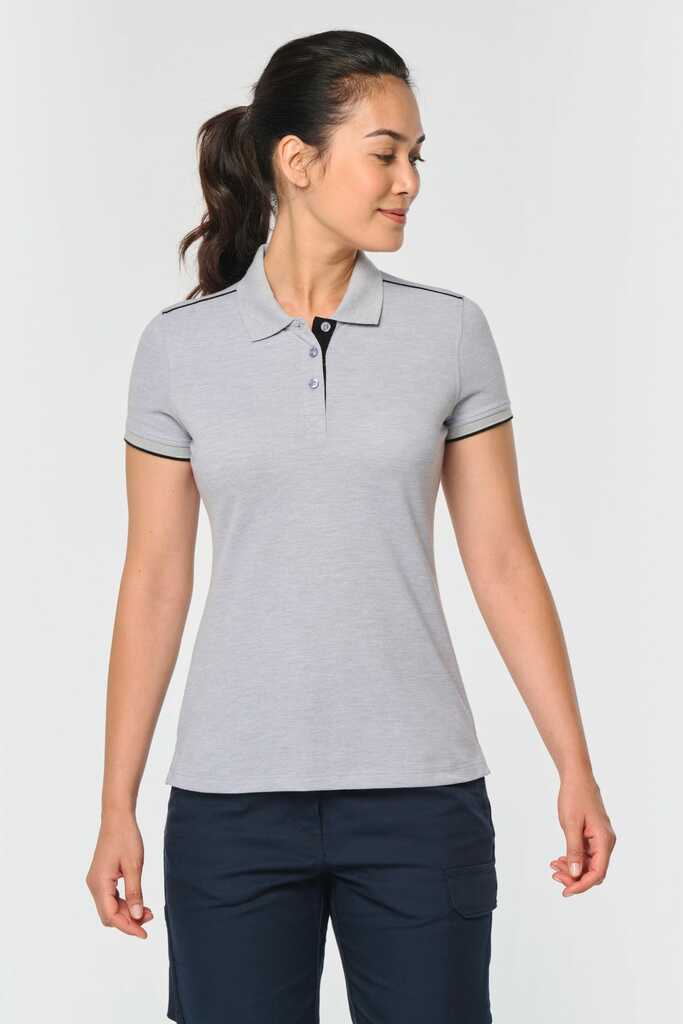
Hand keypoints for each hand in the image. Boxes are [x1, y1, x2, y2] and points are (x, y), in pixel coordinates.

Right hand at [85, 811, 153, 937]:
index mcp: (99, 883)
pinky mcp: (101, 877)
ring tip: (149, 911)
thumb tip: (138, 916)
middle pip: (109, 915)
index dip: (128, 927)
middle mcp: (94, 885)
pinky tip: (139, 902)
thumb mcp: (134, 866)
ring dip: (128, 912)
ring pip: (110, 907)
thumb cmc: (126, 838)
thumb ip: (135, 892)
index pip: (110, 916)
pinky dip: (124, 903)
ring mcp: (96, 881)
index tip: (144, 934)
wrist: (117, 818)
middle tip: (151, 918)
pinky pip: (111, 898)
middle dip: (129, 921)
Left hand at [549, 773, 615, 895]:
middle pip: (593, 871)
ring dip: (572, 869)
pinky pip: (585, 855)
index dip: (582, 885)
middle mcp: (605, 843)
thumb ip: (574, 849)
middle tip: (554, 875)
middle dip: (575, 878)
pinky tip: (559, 860)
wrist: (577, 778)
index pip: (597, 873)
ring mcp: (599, 840)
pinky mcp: (592, 837)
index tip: (565, 891)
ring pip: (588, 864)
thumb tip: (575, 874)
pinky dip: (573, 859)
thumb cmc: (575, 797)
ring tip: (553, 866)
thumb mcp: (571, 824)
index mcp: (604, 841)